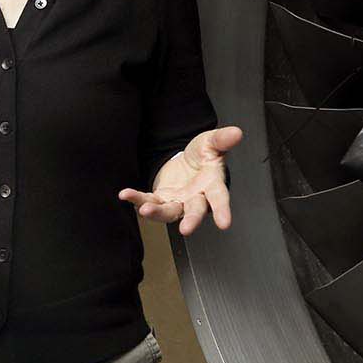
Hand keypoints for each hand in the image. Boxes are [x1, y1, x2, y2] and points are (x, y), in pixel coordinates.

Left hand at [118, 125, 243, 235]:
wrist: (185, 161)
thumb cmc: (202, 156)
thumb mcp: (211, 143)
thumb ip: (222, 139)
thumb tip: (237, 132)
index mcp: (212, 185)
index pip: (219, 198)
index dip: (223, 211)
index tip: (225, 224)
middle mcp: (196, 199)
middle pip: (194, 212)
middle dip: (191, 221)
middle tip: (186, 229)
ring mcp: (177, 202)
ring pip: (168, 212)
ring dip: (157, 213)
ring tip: (145, 209)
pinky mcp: (160, 199)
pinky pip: (148, 201)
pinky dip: (136, 199)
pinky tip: (125, 194)